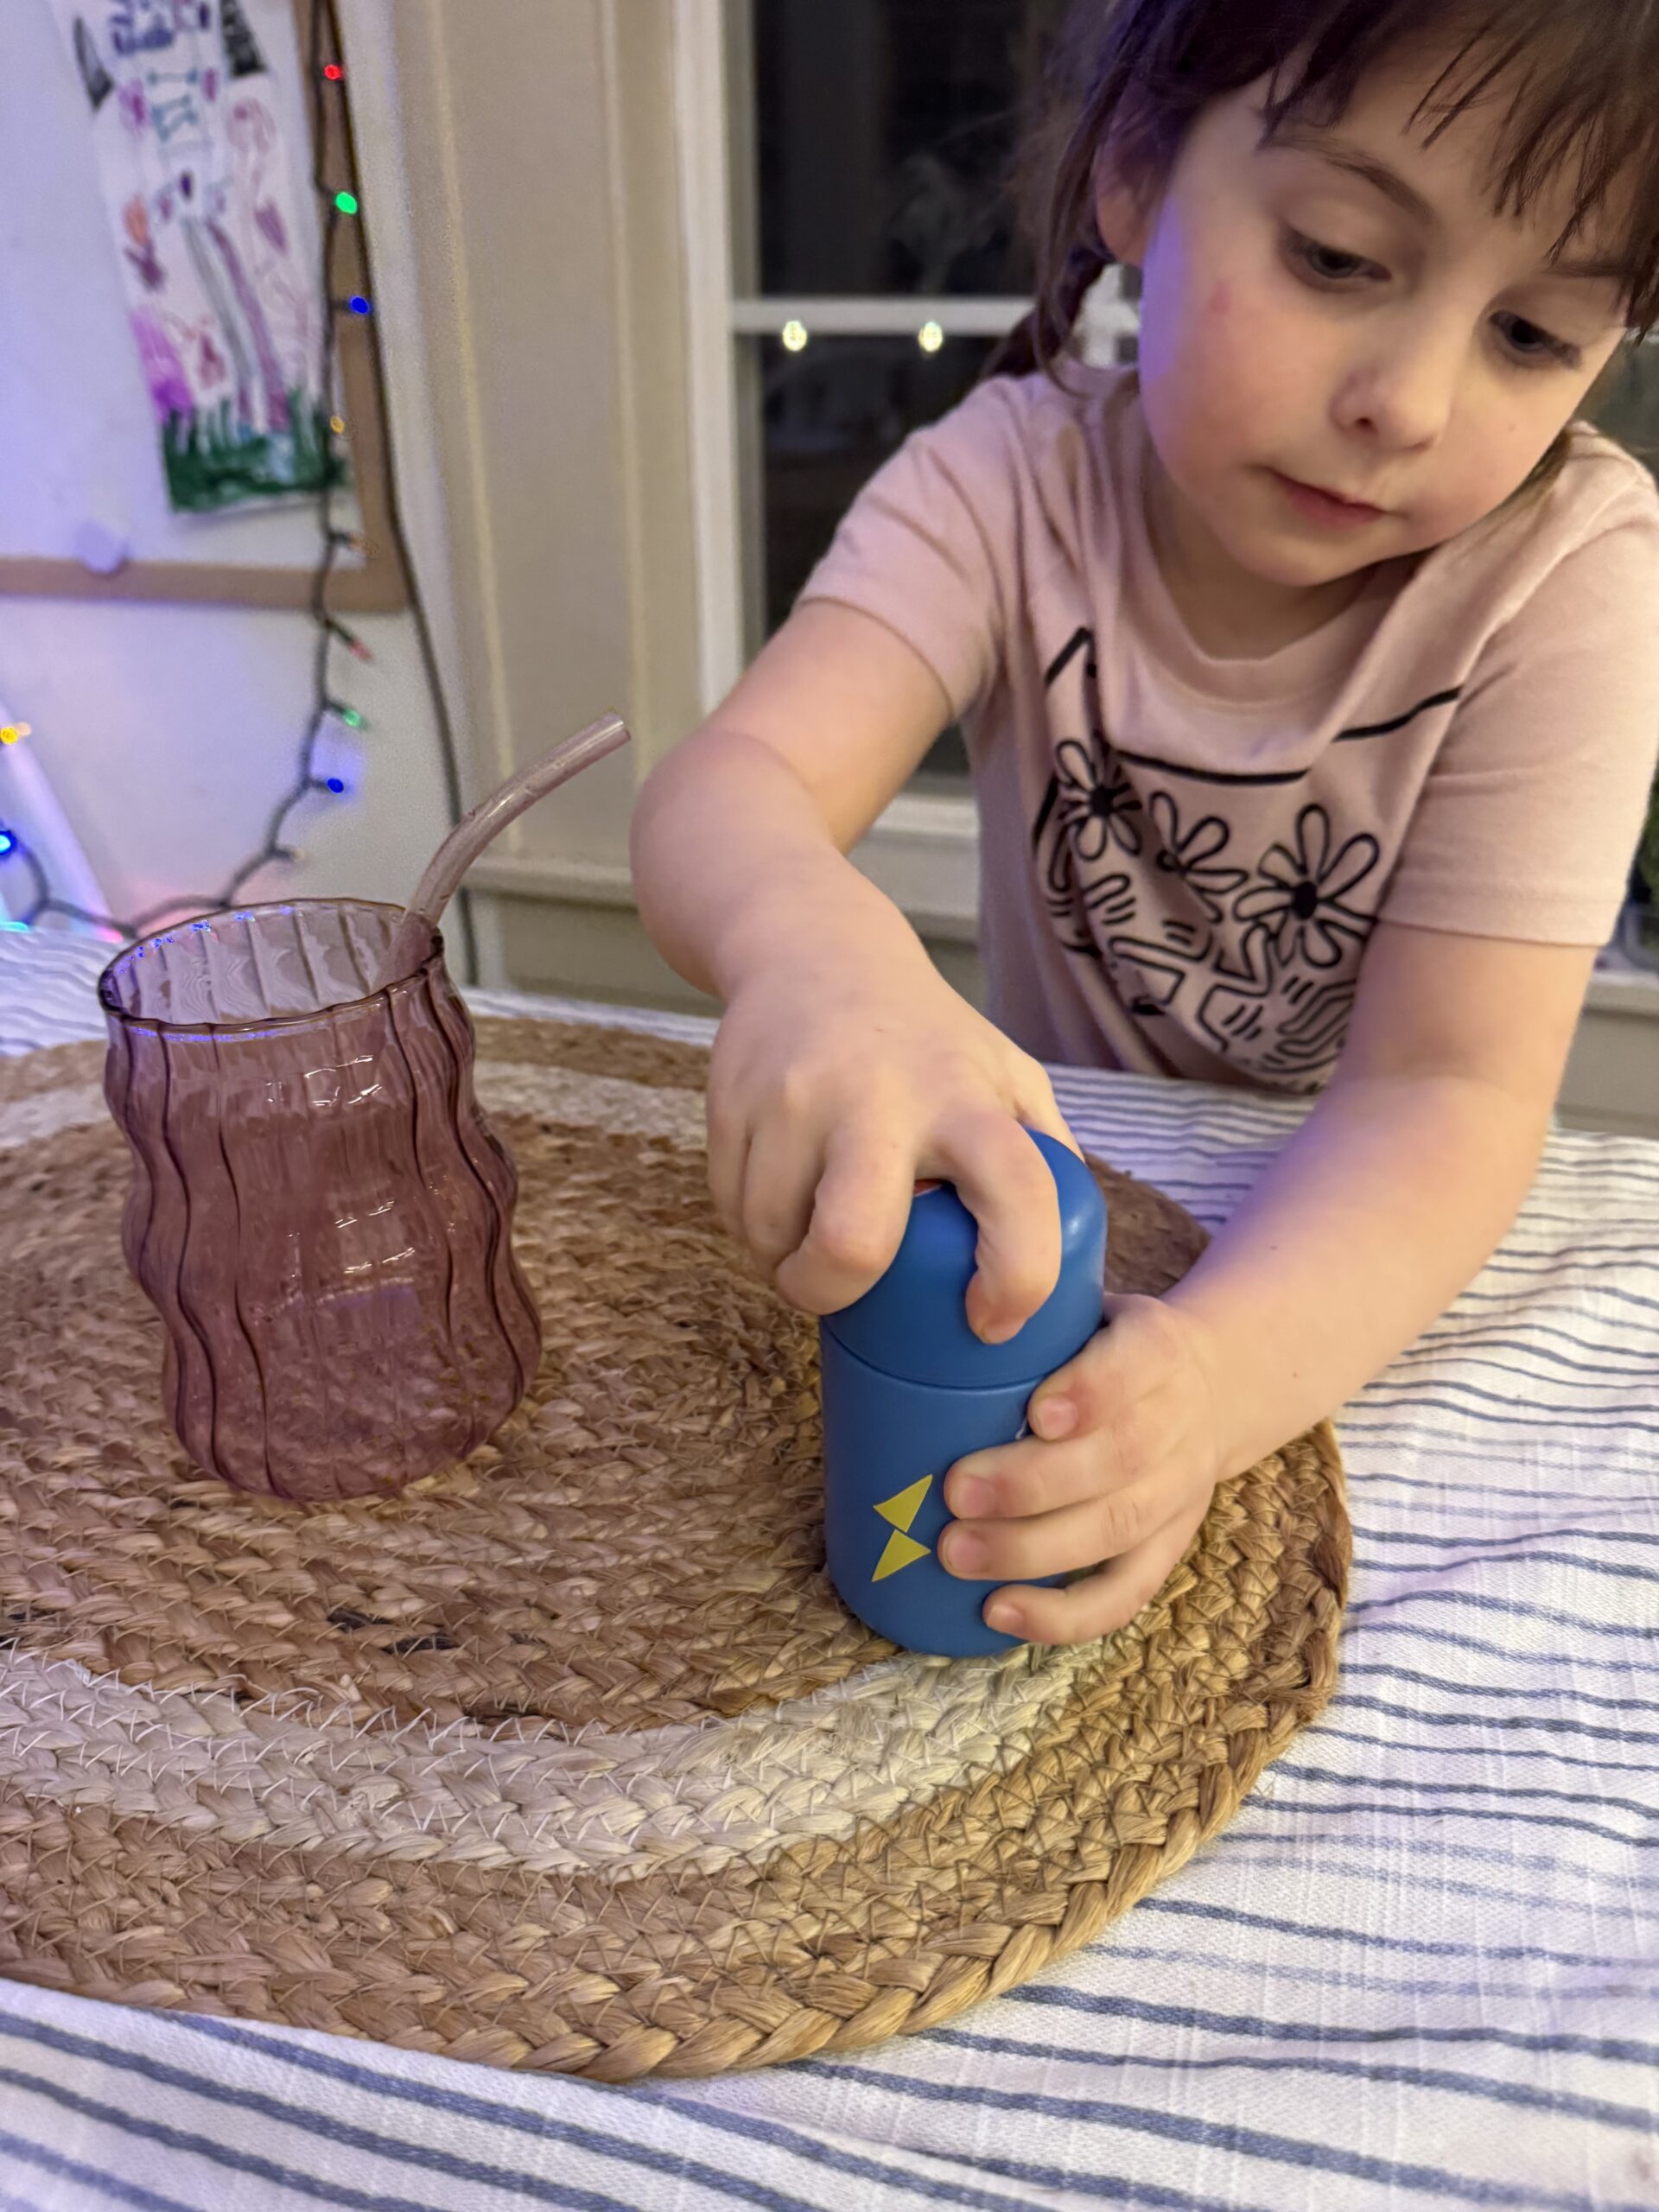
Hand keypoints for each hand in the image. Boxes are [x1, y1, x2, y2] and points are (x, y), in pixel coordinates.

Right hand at [707, 947, 1080, 1335]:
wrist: (812, 948)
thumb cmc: (927, 1037)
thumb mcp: (1006, 1074)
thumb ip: (1043, 1156)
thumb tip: (1078, 1265)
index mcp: (966, 1099)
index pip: (1015, 1191)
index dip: (1016, 1277)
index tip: (990, 1323)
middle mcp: (879, 1098)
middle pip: (853, 1242)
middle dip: (836, 1293)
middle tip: (841, 1293)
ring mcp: (796, 1101)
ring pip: (772, 1237)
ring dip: (785, 1264)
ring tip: (807, 1239)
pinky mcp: (733, 1104)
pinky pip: (730, 1209)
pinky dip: (753, 1230)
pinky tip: (778, 1203)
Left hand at [938, 1294, 1227, 1644]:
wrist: (1209, 1385)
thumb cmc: (1107, 1346)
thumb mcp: (1089, 1307)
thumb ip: (1032, 1318)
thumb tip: (918, 1329)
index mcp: (1159, 1348)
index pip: (1135, 1366)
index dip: (1091, 1392)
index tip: (1037, 1412)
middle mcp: (1179, 1421)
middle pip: (1120, 1460)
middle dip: (1033, 1483)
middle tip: (955, 1491)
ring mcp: (1179, 1491)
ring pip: (1118, 1528)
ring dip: (1034, 1550)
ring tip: (956, 1554)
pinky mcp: (1168, 1547)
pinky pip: (1125, 1593)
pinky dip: (1063, 1615)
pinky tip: (998, 1612)